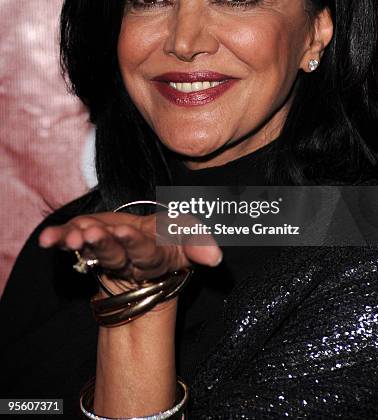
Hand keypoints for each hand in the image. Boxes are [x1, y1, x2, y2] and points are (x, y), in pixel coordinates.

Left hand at [38, 211, 221, 292]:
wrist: (144, 250)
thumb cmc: (170, 238)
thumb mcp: (188, 237)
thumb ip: (199, 244)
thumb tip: (216, 257)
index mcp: (153, 256)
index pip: (145, 252)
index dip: (133, 244)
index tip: (124, 232)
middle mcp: (127, 258)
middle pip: (115, 254)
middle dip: (103, 244)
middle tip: (92, 234)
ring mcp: (105, 252)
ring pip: (93, 251)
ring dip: (81, 244)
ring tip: (71, 237)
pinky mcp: (87, 243)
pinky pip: (72, 243)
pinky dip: (59, 239)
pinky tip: (48, 238)